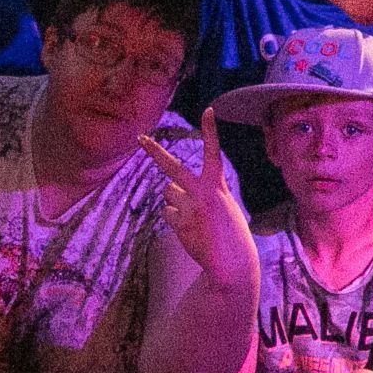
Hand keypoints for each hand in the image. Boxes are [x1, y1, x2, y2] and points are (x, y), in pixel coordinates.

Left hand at [137, 133, 255, 285]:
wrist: (232, 262)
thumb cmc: (231, 233)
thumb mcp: (223, 206)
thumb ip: (198, 192)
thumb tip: (168, 189)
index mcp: (218, 186)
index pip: (214, 152)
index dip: (210, 130)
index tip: (208, 110)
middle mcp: (201, 193)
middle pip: (173, 168)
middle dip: (154, 152)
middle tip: (140, 138)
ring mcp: (187, 209)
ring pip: (169, 193)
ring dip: (175, 199)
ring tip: (193, 215)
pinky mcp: (177, 224)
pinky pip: (167, 212)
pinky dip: (174, 217)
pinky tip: (188, 228)